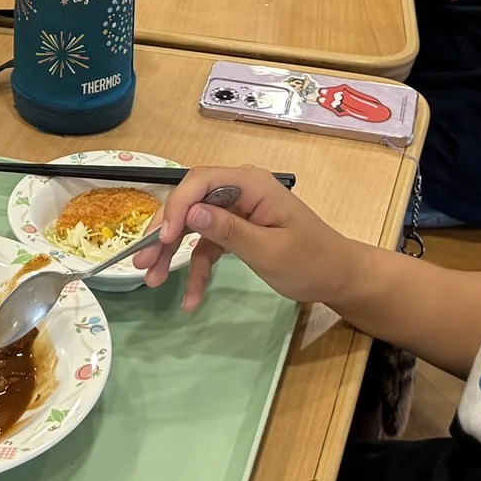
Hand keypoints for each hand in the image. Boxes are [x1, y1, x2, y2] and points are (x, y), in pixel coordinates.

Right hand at [136, 166, 355, 311]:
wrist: (339, 278)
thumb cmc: (311, 261)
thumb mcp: (269, 250)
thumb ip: (229, 230)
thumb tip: (191, 212)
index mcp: (250, 184)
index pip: (200, 182)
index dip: (176, 207)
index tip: (162, 239)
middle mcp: (240, 191)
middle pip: (190, 203)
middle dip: (165, 232)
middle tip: (141, 261)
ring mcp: (237, 211)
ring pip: (193, 227)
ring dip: (171, 254)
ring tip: (150, 279)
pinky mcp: (236, 232)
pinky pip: (207, 247)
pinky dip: (196, 270)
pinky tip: (189, 299)